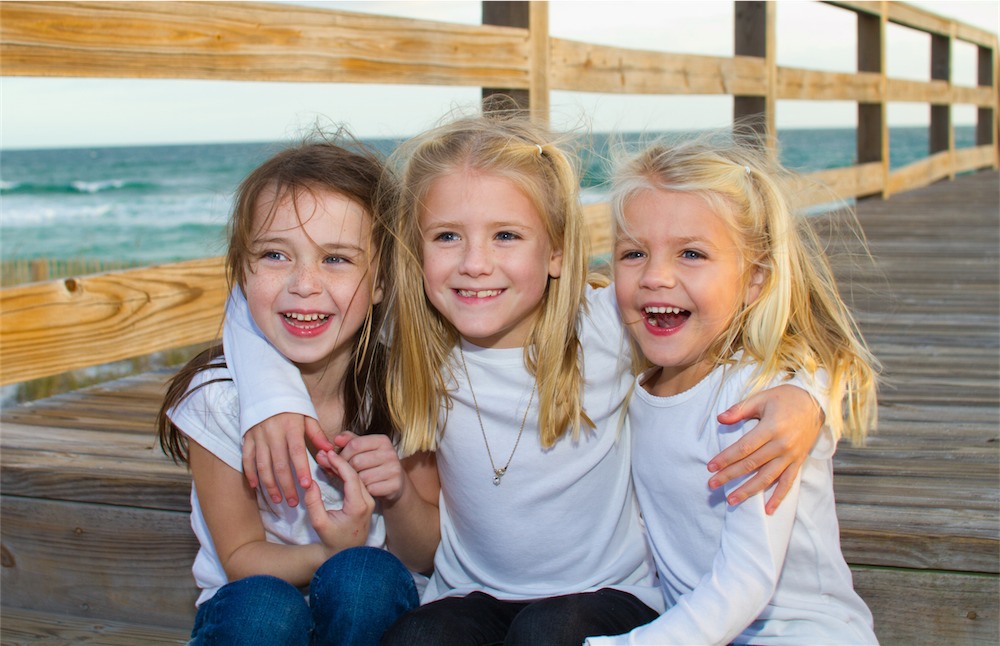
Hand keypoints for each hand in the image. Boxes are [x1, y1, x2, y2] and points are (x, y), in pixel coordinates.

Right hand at [241, 413, 333, 505]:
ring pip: (262, 465)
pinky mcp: (247, 438)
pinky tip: (255, 487)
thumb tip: (329, 450)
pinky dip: (250, 474)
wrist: (265, 389)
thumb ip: (317, 434)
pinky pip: (247, 459)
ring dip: (269, 485)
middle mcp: (273, 433)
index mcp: (290, 427)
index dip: (301, 470)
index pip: (296, 452)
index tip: (307, 486)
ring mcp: (258, 436)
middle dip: (286, 485)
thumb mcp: (306, 415)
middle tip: (294, 502)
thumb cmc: (291, 405)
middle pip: (279, 464)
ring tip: (277, 499)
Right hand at [304, 450, 374, 552]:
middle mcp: (368, 501)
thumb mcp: (318, 523)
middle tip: (323, 453)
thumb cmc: (331, 539)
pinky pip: (356, 481)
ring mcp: (369, 500)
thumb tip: (309, 482)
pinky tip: (332, 466)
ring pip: (356, 476)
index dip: (339, 463)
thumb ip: (313, 502)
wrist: (346, 553)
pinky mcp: (366, 500)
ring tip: (325, 458)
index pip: (351, 477)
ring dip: (341, 466)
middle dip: (339, 461)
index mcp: (359, 506)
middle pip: (355, 474)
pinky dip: (344, 473)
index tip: (326, 453)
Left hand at [333, 432, 406, 503]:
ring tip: (356, 480)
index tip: (338, 461)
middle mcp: (390, 453)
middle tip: (343, 473)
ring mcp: (394, 469)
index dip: (342, 454)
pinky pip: (370, 489)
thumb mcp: (363, 448)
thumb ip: (349, 441)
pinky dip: (365, 491)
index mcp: (382, 440)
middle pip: (356, 461)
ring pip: (362, 477)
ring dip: (355, 481)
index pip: (354, 444)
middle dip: (345, 469)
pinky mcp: (395, 485)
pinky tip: (366, 488)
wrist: (395, 482)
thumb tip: (336, 439)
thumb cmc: (373, 463)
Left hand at [707, 384, 823, 512]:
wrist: (815, 403)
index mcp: (771, 428)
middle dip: (730, 476)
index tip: (710, 466)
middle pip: (751, 465)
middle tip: (712, 485)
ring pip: (767, 478)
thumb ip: (740, 410)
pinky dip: (778, 497)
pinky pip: (788, 483)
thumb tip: (720, 419)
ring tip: (731, 500)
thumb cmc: (785, 398)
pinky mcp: (798, 462)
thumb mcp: (761, 398)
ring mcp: (791, 456)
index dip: (726, 458)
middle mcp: (782, 445)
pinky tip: (768, 509)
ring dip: (748, 491)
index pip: (744, 448)